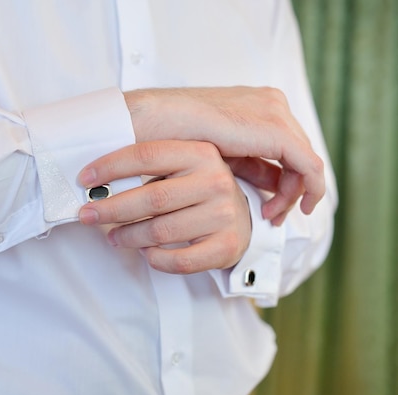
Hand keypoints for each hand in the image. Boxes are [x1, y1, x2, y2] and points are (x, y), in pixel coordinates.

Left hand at [78, 140, 250, 274]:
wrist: (242, 217)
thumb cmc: (197, 190)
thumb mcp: (181, 168)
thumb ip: (148, 169)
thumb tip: (96, 182)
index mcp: (200, 153)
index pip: (146, 156)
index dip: (111, 168)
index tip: (84, 180)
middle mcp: (216, 181)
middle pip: (151, 198)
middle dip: (111, 209)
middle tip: (88, 216)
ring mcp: (224, 215)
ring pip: (161, 231)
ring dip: (129, 237)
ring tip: (114, 237)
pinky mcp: (227, 246)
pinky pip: (179, 260)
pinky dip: (155, 259)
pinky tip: (146, 252)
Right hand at [124, 87, 324, 224]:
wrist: (159, 120)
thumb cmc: (174, 135)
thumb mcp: (216, 153)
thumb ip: (244, 165)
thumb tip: (264, 187)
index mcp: (257, 104)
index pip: (284, 147)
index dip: (281, 181)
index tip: (267, 208)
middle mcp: (272, 104)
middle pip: (297, 155)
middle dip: (288, 190)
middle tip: (272, 216)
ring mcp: (277, 115)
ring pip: (305, 162)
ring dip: (292, 194)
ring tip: (272, 216)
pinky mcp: (277, 132)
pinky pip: (309, 167)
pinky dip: (308, 190)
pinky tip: (297, 209)